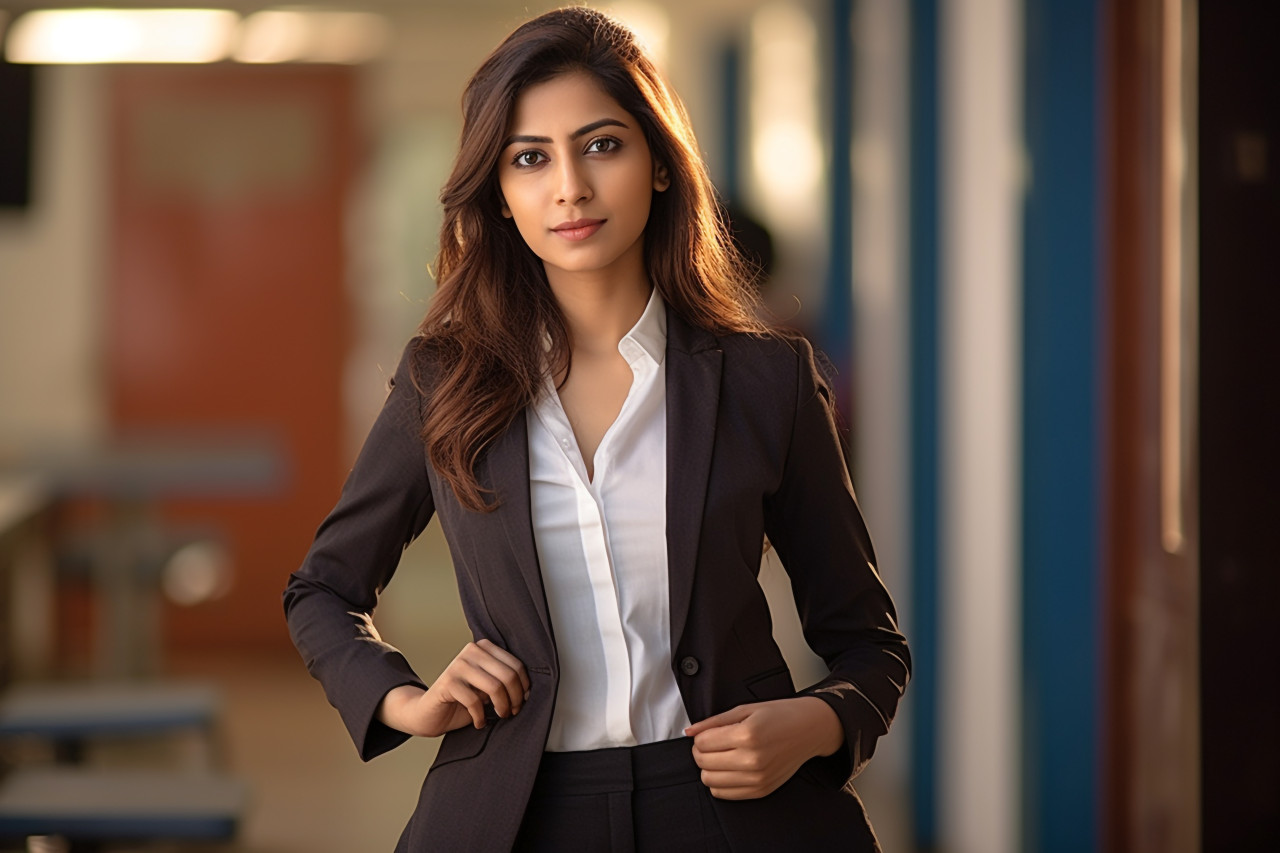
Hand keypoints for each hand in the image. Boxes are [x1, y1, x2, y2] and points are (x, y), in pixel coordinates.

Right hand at [377, 639, 529, 737]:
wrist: (429, 712)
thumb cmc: (463, 699)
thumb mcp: (488, 687)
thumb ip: (504, 681)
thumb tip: (527, 690)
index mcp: (484, 647)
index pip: (516, 664)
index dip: (524, 686)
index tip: (522, 701)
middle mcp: (472, 650)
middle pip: (508, 675)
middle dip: (515, 698)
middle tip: (511, 712)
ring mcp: (458, 664)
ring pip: (495, 687)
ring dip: (501, 707)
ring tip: (499, 716)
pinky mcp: (448, 682)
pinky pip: (475, 701)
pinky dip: (480, 716)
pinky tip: (479, 722)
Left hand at [684, 696, 842, 799]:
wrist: (808, 730)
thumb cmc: (779, 716)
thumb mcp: (745, 709)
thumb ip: (713, 722)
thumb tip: (690, 731)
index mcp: (747, 735)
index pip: (702, 743)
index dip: (700, 737)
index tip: (707, 733)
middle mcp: (752, 760)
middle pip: (703, 763)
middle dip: (701, 752)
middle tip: (712, 743)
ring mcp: (757, 778)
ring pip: (710, 781)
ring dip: (709, 768)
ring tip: (721, 755)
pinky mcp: (761, 790)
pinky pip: (724, 794)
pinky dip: (720, 782)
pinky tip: (729, 768)